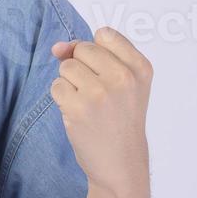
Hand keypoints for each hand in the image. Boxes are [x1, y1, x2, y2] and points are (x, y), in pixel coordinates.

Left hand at [49, 27, 151, 197]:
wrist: (121, 163)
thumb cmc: (119, 120)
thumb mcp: (123, 84)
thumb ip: (93, 55)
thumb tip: (57, 47)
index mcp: (140, 67)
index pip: (105, 34)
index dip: (95, 52)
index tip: (105, 74)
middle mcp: (123, 77)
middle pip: (82, 49)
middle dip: (81, 68)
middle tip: (97, 94)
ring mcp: (100, 92)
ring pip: (66, 67)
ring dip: (70, 85)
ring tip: (88, 105)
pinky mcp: (79, 108)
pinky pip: (56, 87)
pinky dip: (61, 100)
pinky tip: (78, 114)